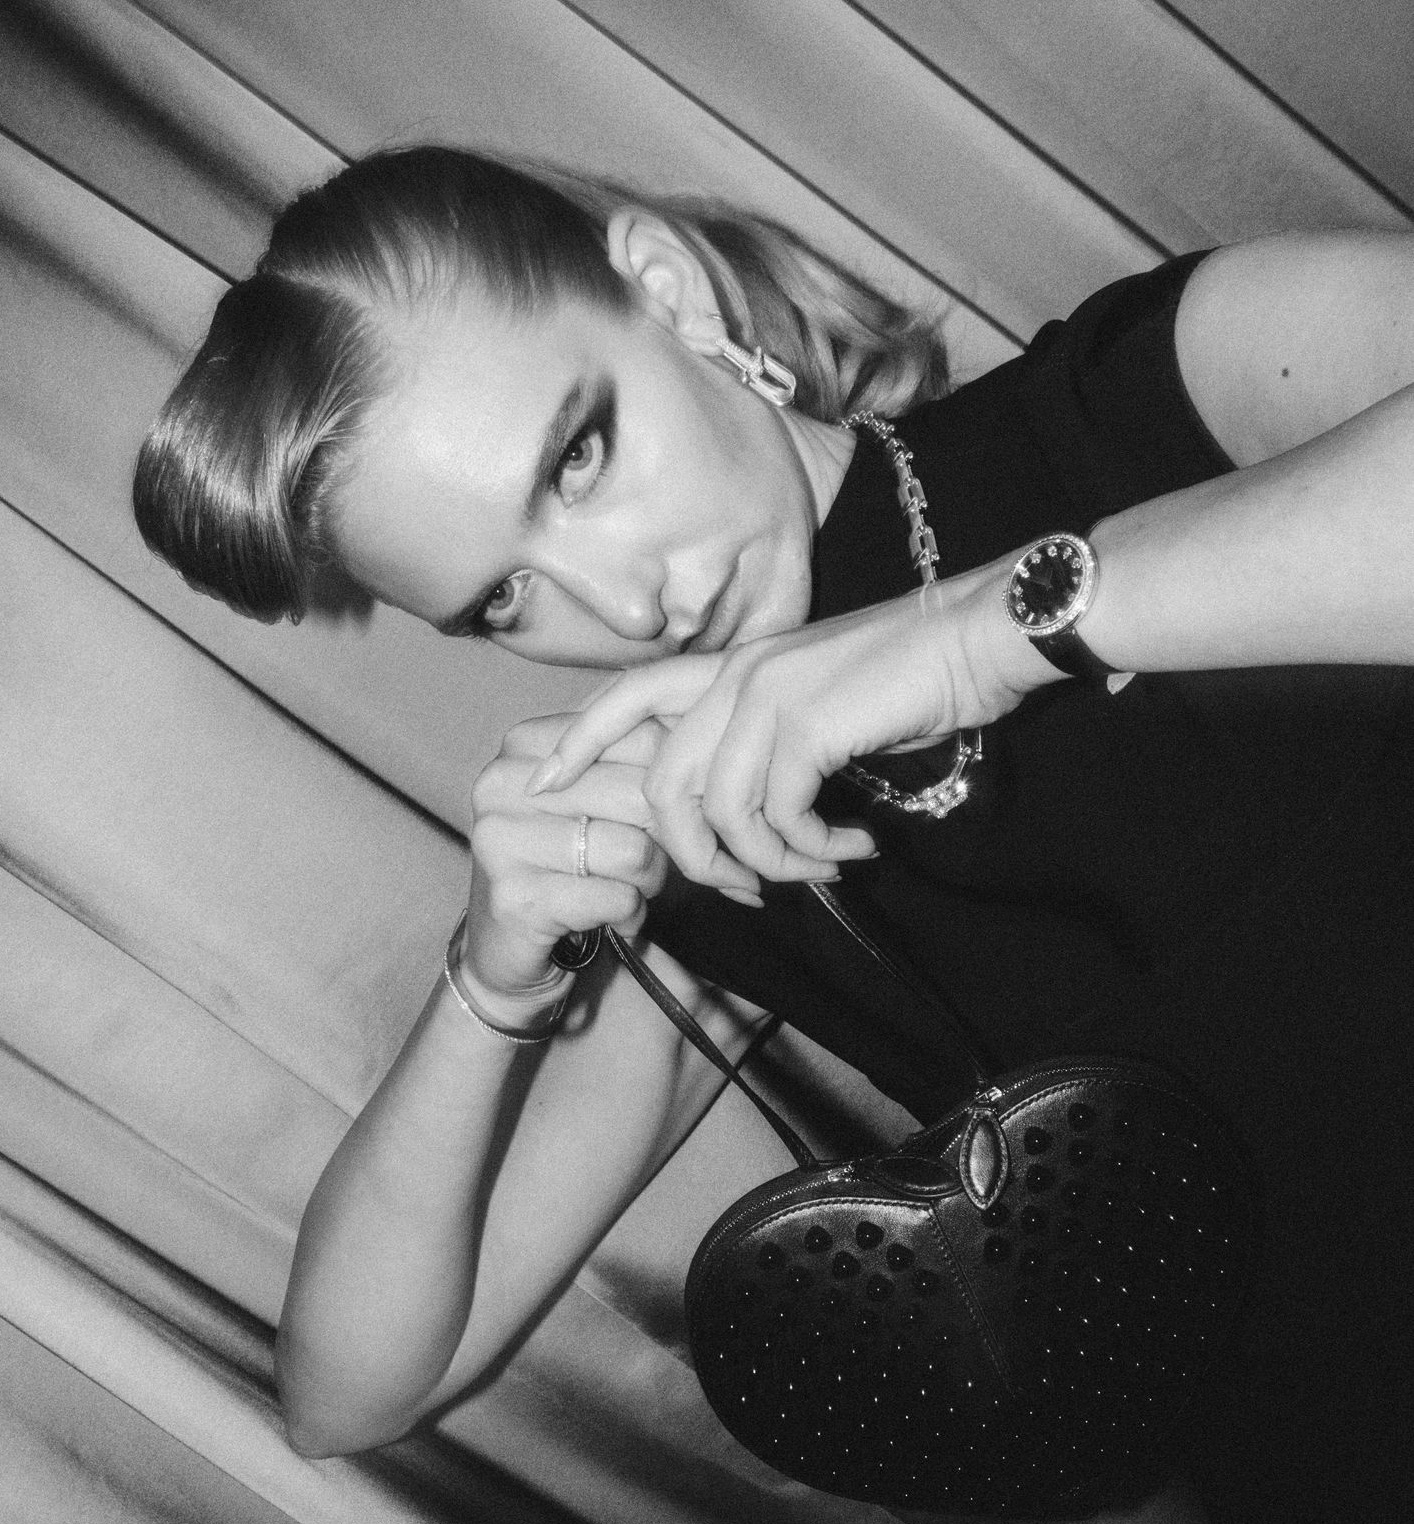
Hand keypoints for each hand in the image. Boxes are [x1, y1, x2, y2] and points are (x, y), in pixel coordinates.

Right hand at [463, 713, 764, 996]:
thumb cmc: (572, 866)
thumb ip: (645, 765)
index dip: (677, 781)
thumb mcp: (603, 802)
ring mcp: (500, 840)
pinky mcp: (514, 897)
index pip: (639, 736)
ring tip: (627, 888)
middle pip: (639, 793)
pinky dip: (630, 914)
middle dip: (665, 837)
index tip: (675, 814)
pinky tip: (613, 918)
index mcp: (526, 744)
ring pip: (632, 849)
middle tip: (652, 862)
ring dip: (649, 880)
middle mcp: (501, 782)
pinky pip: (615, 898)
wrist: (510, 949)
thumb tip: (726, 755)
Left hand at [527, 564, 1053, 887]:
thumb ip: (775, 747)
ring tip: (825, 863)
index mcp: (733, 666)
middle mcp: (736, 675)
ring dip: (773, 862)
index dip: (577, 740)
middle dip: (697, 858)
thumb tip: (760, 823)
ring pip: (720, 813)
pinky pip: (775, 814)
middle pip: (664, 786)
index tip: (542, 782)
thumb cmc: (913, 676)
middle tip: (754, 888)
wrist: (981, 635)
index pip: (629, 695)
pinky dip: (811, 846)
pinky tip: (854, 843)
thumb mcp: (823, 708)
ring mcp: (767, 694)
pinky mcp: (805, 722)